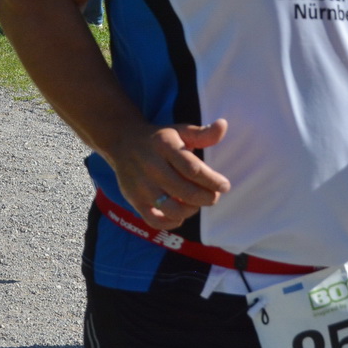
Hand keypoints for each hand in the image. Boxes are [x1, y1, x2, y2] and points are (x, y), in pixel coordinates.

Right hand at [107, 118, 231, 229]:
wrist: (123, 141)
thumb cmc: (159, 138)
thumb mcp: (180, 130)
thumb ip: (203, 133)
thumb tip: (223, 125)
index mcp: (165, 146)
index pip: (193, 169)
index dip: (213, 181)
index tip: (224, 185)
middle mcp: (152, 166)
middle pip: (185, 191)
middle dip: (206, 197)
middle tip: (213, 196)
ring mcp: (141, 185)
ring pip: (172, 209)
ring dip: (191, 210)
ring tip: (196, 203)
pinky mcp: (134, 199)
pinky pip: (155, 220)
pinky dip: (171, 222)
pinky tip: (180, 214)